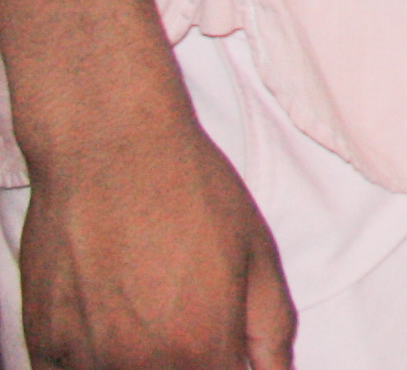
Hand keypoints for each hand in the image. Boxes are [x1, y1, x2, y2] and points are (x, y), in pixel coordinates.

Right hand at [17, 113, 296, 368]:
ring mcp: (83, 360)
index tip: (231, 352)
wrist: (111, 150)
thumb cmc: (190, 192)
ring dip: (141, 363)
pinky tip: (112, 324)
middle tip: (187, 321)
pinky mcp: (42, 346)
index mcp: (199, 350)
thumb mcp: (260, 258)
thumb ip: (272, 333)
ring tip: (150, 311)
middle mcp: (136, 366)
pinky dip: (95, 363)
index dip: (232, 367)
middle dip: (192, 363)